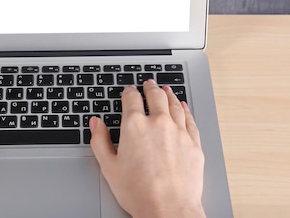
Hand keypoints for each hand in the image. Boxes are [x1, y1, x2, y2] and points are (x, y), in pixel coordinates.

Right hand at [89, 80, 205, 217]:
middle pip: (155, 96)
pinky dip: (186, 110)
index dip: (129, 92)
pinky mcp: (194, 143)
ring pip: (174, 104)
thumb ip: (100, 140)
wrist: (169, 210)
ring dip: (168, 94)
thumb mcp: (108, 166)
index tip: (128, 91)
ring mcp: (179, 132)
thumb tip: (95, 123)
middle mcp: (158, 123)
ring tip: (166, 90)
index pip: (131, 99)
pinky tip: (183, 107)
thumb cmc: (139, 192)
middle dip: (150, 88)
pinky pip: (190, 119)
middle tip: (148, 84)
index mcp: (134, 125)